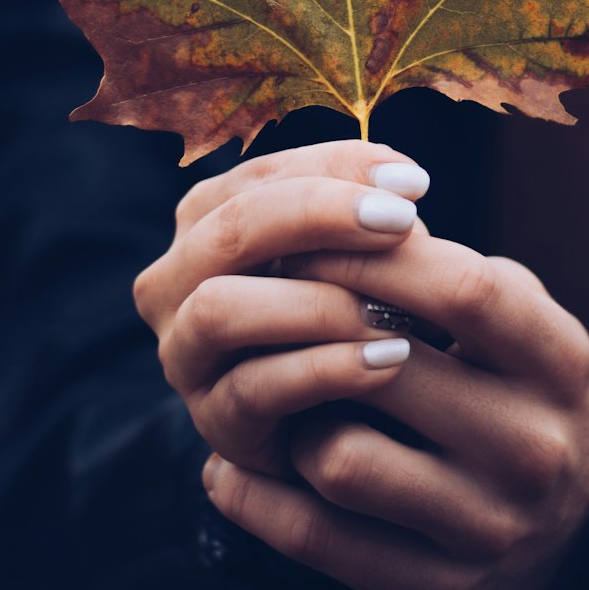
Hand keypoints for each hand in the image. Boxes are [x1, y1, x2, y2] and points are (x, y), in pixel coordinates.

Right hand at [133, 141, 430, 474]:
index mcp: (205, 220)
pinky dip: (326, 369)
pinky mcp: (212, 420)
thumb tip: (403, 181)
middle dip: (320, 216)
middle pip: (232, 229)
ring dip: (314, 302)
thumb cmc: (348, 314)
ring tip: (395, 309)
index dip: (336, 168)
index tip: (414, 182)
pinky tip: (389, 361)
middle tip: (403, 221)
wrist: (345, 421)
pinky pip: (254, 389)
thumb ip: (366, 211)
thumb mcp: (354, 254)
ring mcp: (185, 354)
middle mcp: (174, 281)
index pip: (262, 176)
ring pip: (221, 308)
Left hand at [200, 218, 588, 589]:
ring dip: (296, 418)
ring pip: (340, 457)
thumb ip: (441, 268)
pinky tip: (232, 466)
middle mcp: (534, 447)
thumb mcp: (511, 317)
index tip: (307, 238)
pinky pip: (317, 538)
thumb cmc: (510, 383)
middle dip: (310, 327)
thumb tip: (333, 218)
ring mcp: (488, 526)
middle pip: (387, 367)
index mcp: (559, 360)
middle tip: (265, 305)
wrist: (565, 528)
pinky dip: (259, 499)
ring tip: (287, 396)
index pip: (462, 289)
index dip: (371, 255)